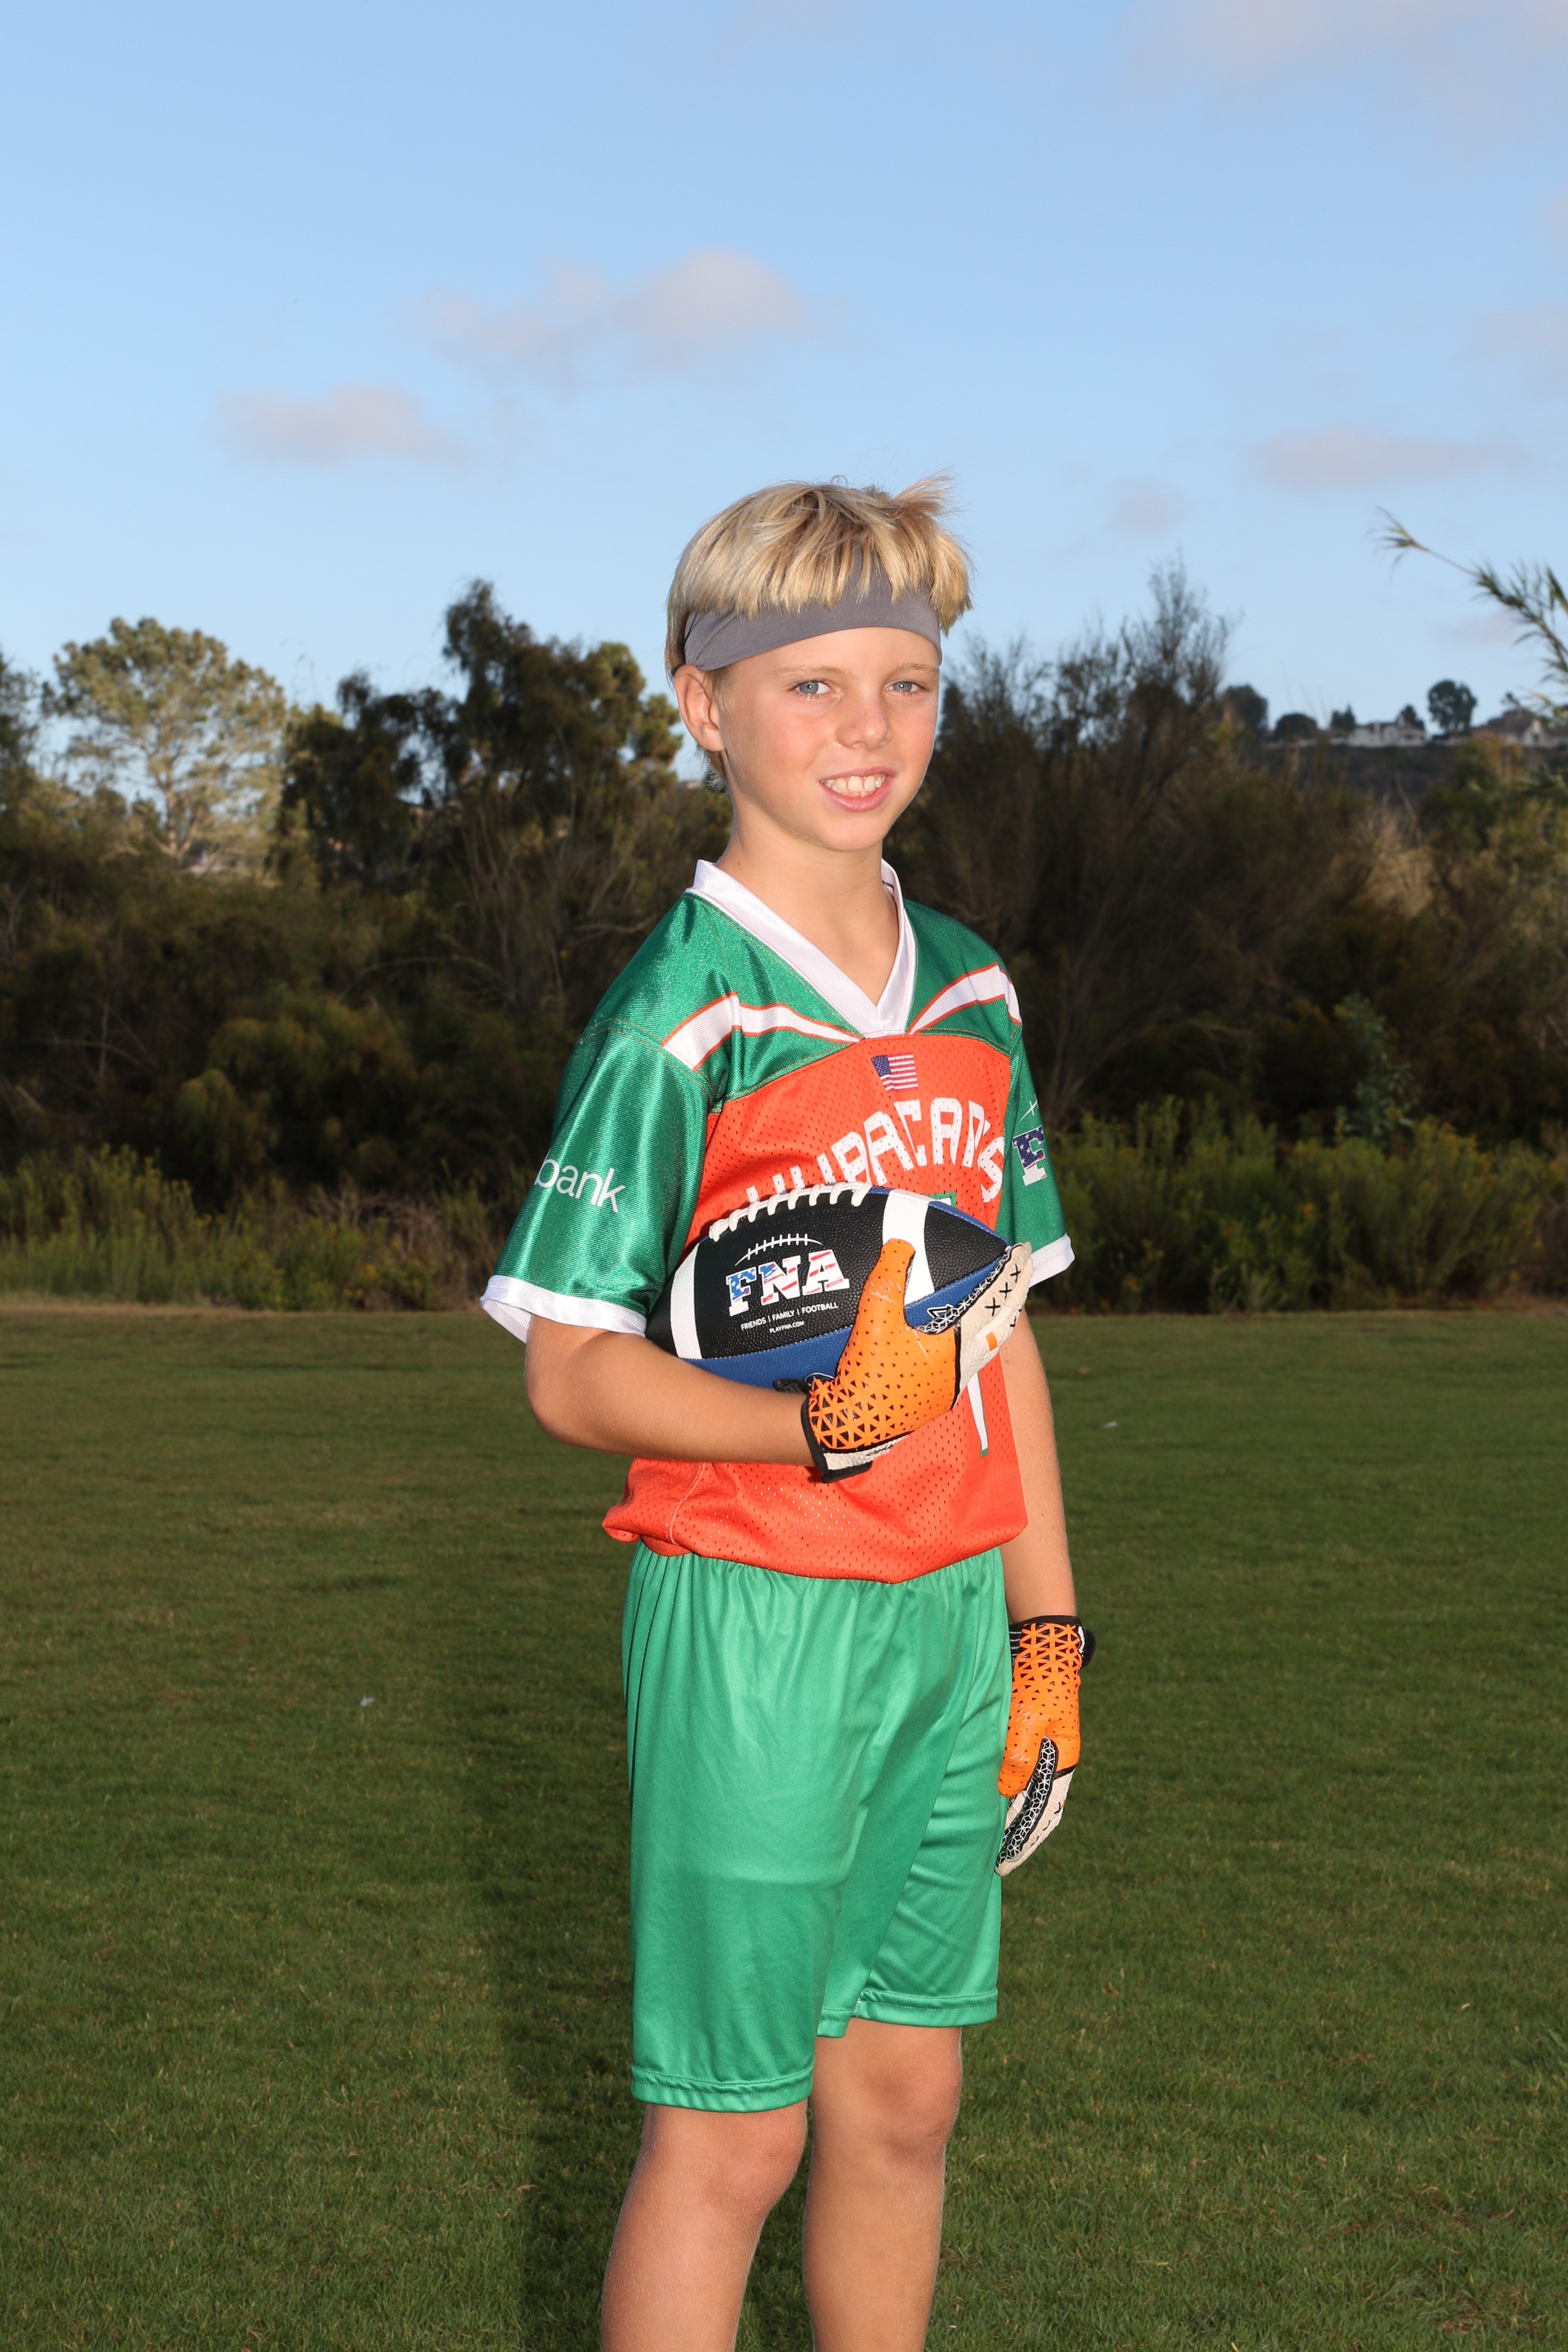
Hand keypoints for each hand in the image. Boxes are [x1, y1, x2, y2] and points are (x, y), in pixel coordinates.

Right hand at [801, 1236, 1032, 1480]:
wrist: (850, 1427)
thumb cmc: (866, 1375)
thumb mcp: (873, 1321)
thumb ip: (888, 1280)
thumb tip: (901, 1246)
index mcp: (956, 1350)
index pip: (994, 1306)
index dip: (1010, 1278)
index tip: (1023, 1254)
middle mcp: (961, 1372)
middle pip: (1000, 1329)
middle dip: (1012, 1300)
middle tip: (1020, 1273)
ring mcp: (948, 1389)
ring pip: (984, 1349)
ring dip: (993, 1323)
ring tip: (997, 1303)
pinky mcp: (932, 1400)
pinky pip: (964, 1363)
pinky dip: (970, 1342)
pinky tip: (956, 1336)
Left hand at [997, 1616, 1093, 1873]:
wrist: (1046, 1649)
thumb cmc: (1037, 1684)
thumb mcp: (1026, 1720)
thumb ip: (1018, 1756)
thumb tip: (1007, 1793)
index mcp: (1062, 1762)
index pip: (1043, 1814)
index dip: (1023, 1841)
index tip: (1004, 1864)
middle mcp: (1060, 1763)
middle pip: (1043, 1814)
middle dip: (1022, 1840)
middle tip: (1001, 1866)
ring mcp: (1051, 1754)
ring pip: (1037, 1801)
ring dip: (1020, 1824)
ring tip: (1001, 1846)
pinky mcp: (1039, 1743)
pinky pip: (1030, 1783)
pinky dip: (1019, 1802)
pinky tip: (1004, 1809)